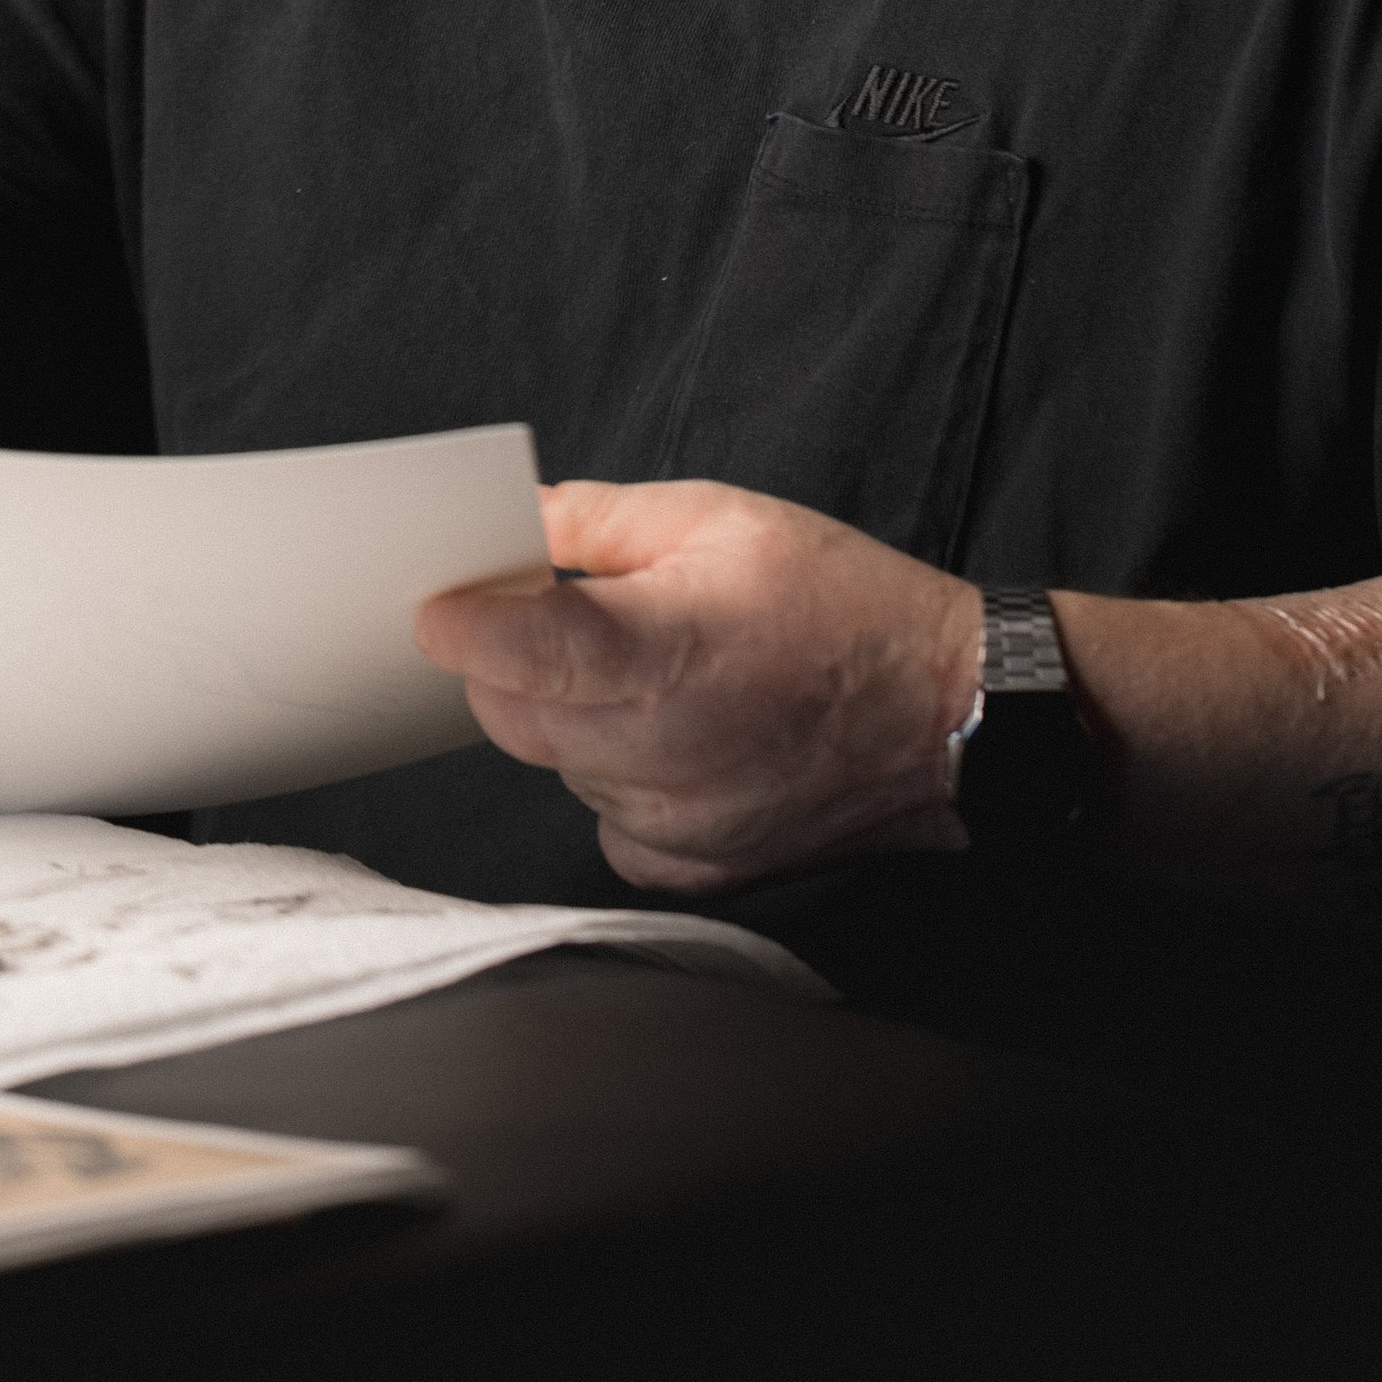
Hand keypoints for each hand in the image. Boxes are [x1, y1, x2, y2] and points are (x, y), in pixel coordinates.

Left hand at [415, 479, 983, 893]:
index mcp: (665, 650)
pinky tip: (675, 736)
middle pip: (510, 716)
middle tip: (560, 620)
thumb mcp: (720, 516)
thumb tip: (513, 524)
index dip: (465, 629)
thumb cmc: (842, 603)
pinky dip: (615, 776)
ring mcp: (674, 819)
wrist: (944, 711)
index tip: (436, 610)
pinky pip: (603, 817)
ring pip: (555, 765)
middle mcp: (661, 749)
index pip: (522, 653)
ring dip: (569, 719)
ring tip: (652, 674)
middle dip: (510, 665)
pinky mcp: (691, 866)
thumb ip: (598, 519)